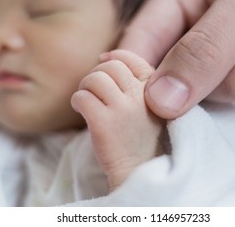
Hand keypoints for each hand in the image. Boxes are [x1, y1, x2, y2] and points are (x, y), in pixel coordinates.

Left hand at [71, 50, 163, 189]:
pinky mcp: (105, 123)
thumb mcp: (153, 109)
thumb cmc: (145, 144)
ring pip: (94, 79)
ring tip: (88, 104)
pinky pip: (82, 97)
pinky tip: (82, 113)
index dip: (113, 59)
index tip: (103, 65)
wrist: (143, 178)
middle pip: (110, 67)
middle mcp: (144, 95)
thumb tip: (106, 56)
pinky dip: (77, 102)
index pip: (132, 59)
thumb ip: (137, 83)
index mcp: (157, 91)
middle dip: (97, 76)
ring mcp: (125, 109)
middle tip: (94, 93)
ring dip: (85, 88)